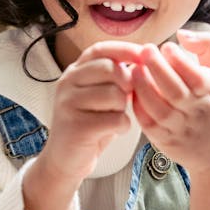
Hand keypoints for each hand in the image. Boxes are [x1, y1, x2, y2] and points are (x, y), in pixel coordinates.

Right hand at [42, 41, 141, 184]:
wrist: (65, 160)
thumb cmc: (90, 123)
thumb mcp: (99, 94)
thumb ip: (114, 76)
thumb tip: (142, 60)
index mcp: (74, 71)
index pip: (99, 50)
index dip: (123, 49)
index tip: (143, 54)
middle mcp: (67, 83)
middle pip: (110, 69)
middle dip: (126, 83)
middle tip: (125, 98)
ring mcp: (68, 104)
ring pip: (115, 94)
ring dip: (123, 107)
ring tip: (114, 116)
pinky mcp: (76, 126)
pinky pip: (115, 119)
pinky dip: (123, 125)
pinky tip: (114, 130)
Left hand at [131, 29, 209, 178]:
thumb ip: (207, 46)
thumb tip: (181, 33)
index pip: (193, 75)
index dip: (177, 59)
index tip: (166, 46)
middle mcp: (196, 111)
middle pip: (173, 90)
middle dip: (156, 68)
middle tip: (144, 50)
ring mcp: (180, 128)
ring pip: (158, 108)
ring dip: (142, 87)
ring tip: (134, 69)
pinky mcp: (165, 140)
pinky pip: (148, 124)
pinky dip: (138, 107)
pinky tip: (133, 90)